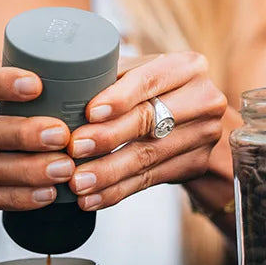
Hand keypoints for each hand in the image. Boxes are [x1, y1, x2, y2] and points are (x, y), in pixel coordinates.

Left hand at [67, 52, 226, 210]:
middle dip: (108, 137)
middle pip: (149, 120)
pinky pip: (149, 180)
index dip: (119, 97)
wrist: (194, 120)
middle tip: (74, 148)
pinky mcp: (195, 165)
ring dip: (108, 172)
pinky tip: (92, 198)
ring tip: (77, 181)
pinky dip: (116, 191)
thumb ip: (110, 75)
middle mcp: (202, 98)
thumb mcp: (138, 72)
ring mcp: (203, 134)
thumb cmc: (151, 89)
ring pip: (148, 155)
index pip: (149, 80)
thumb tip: (62, 86)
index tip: (90, 112)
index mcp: (186, 66)